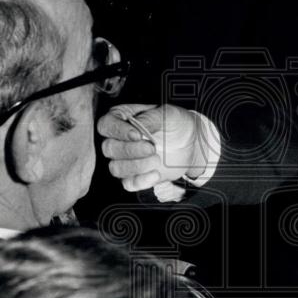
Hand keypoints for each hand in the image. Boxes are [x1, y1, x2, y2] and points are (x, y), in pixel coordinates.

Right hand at [97, 104, 214, 190]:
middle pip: (109, 148)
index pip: (106, 125)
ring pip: (116, 168)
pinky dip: (141, 181)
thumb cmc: (177, 123)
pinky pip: (128, 184)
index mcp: (122, 119)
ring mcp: (125, 159)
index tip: (137, 135)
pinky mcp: (135, 175)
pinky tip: (156, 174)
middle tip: (152, 148)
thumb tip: (138, 126)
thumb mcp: (167, 114)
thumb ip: (150, 119)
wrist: (191, 143)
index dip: (118, 131)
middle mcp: (120, 139)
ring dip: (136, 166)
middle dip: (130, 151)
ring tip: (157, 160)